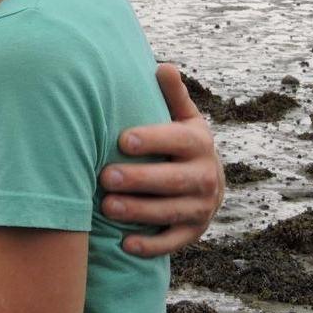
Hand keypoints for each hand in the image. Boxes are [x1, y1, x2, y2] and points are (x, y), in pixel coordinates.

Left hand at [99, 63, 224, 256]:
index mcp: (199, 143)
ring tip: (107, 207)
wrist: (207, 179)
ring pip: (171, 213)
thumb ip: (172, 95)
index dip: (152, 140)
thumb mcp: (181, 116)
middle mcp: (206, 177)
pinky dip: (151, 246)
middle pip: (172, 181)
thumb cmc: (178, 140)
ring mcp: (201, 207)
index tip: (122, 140)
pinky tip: (125, 245)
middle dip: (139, 180)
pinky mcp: (194, 232)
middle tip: (105, 177)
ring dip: (139, 212)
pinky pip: (173, 242)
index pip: (177, 140)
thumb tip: (163, 66)